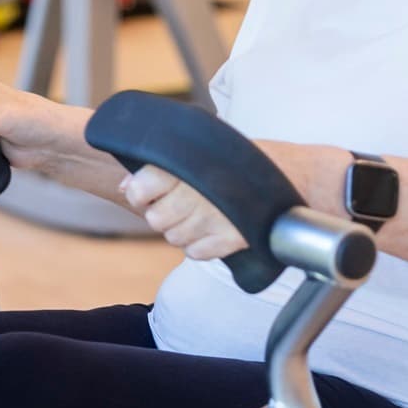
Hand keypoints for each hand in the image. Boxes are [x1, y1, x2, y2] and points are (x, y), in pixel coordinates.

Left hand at [120, 166, 245, 261]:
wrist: (282, 172)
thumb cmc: (232, 160)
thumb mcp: (194, 154)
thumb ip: (158, 168)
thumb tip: (125, 187)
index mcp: (184, 165)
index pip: (138, 190)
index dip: (141, 194)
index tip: (151, 192)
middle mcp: (196, 193)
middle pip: (155, 220)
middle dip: (164, 214)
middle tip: (180, 204)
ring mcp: (214, 218)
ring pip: (174, 238)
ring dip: (183, 230)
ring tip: (200, 213)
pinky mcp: (231, 239)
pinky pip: (195, 253)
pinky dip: (201, 244)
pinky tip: (213, 227)